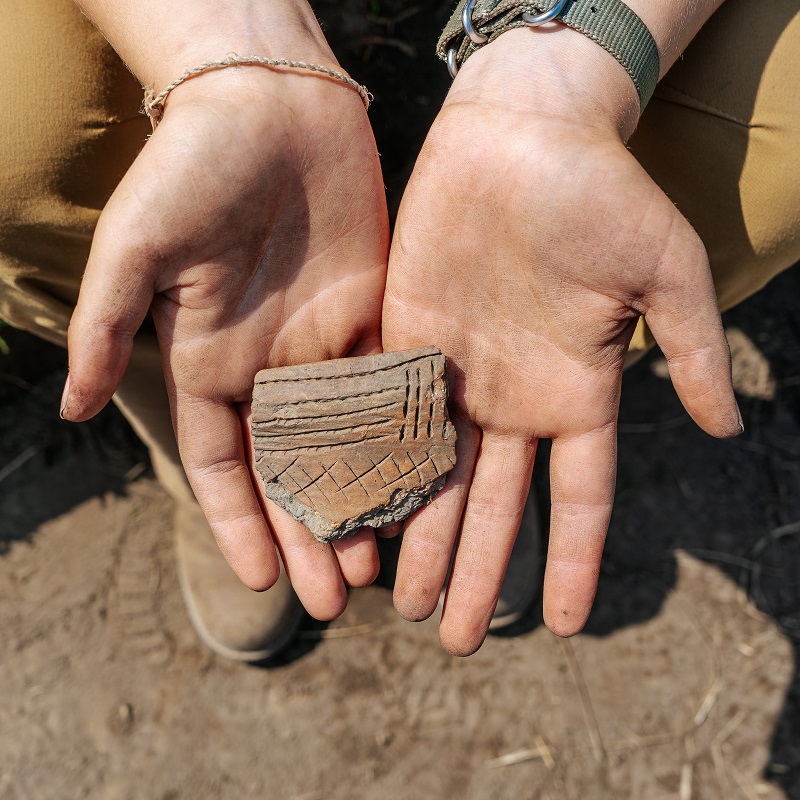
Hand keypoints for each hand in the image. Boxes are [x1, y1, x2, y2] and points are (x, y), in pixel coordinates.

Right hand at [61, 59, 389, 619]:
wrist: (270, 103)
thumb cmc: (193, 167)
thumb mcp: (138, 247)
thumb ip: (108, 327)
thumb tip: (74, 410)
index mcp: (211, 363)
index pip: (223, 465)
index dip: (241, 523)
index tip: (267, 581)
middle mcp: (270, 364)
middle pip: (294, 469)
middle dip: (313, 531)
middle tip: (342, 595)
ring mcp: (327, 343)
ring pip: (350, 440)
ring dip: (365, 498)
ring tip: (386, 559)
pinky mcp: (377, 313)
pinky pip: (396, 386)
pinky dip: (408, 434)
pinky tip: (427, 480)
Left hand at [383, 28, 740, 654]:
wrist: (522, 134)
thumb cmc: (603, 194)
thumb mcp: (667, 274)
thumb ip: (695, 351)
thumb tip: (726, 429)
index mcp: (577, 392)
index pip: (578, 497)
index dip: (571, 560)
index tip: (561, 624)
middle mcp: (512, 396)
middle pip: (494, 505)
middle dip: (476, 570)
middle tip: (452, 638)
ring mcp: (454, 373)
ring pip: (435, 476)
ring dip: (422, 540)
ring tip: (403, 602)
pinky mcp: (403, 342)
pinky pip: (386, 419)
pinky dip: (373, 468)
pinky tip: (357, 519)